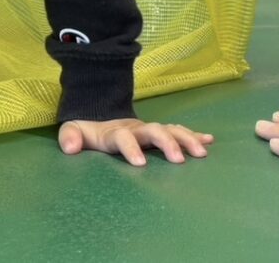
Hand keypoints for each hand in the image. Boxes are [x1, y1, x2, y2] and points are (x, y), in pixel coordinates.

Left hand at [58, 118, 212, 164]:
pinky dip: (194, 135)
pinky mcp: (159, 134)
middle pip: (153, 130)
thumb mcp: (74, 130)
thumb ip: (70, 136)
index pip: (122, 137)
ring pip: (170, 130)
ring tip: (201, 153)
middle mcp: (136, 129)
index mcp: (114, 132)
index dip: (130, 148)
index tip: (140, 164)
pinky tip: (209, 140)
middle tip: (179, 160)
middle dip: (166, 143)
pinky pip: (179, 131)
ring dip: (186, 139)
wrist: (100, 114)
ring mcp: (149, 130)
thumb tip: (69, 147)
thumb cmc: (88, 130)